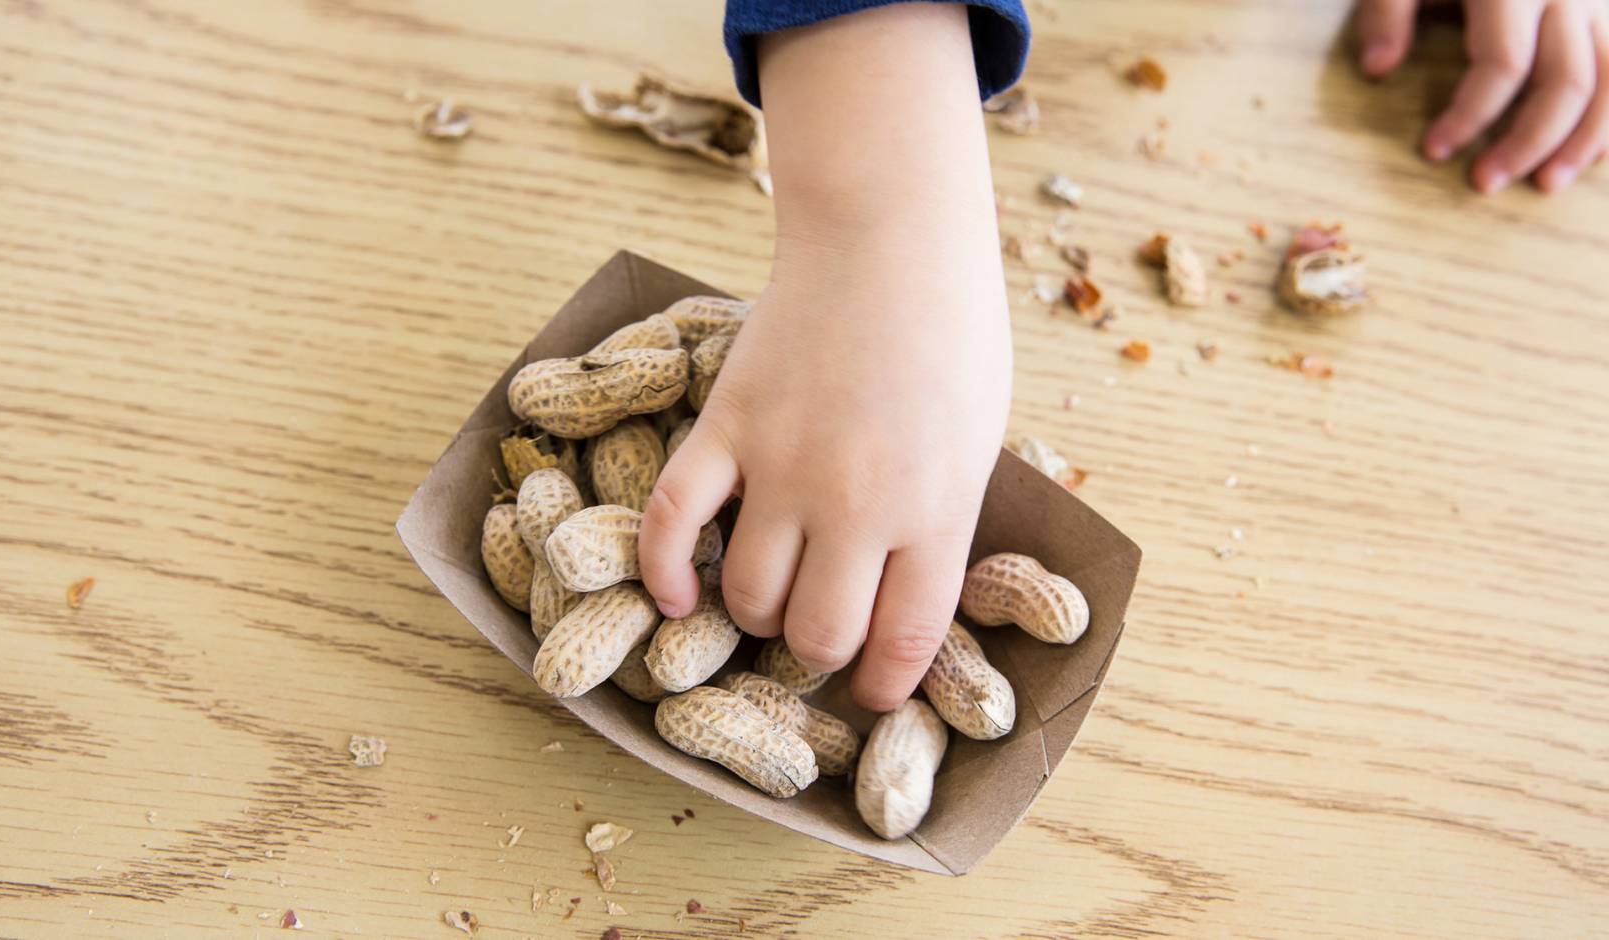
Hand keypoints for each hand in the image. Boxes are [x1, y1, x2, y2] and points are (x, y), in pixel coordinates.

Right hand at [636, 4, 1011, 710]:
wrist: (889, 237)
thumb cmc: (951, 334)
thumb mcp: (978, 440)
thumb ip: (940, 522)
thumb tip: (906, 599)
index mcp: (935, 508)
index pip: (904, 639)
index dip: (882, 684)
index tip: (870, 693)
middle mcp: (858, 502)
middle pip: (818, 633)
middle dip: (817, 653)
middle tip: (817, 636)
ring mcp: (784, 463)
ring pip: (748, 594)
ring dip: (754, 614)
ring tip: (766, 597)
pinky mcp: (726, 425)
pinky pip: (671, 520)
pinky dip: (662, 570)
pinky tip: (672, 595)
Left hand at [1359, 0, 1608, 191]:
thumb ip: (1387, 11)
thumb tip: (1377, 69)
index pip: (1502, 64)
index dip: (1469, 114)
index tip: (1433, 150)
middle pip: (1565, 81)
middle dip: (1527, 140)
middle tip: (1484, 183)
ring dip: (1584, 139)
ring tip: (1546, 185)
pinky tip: (1593, 154)